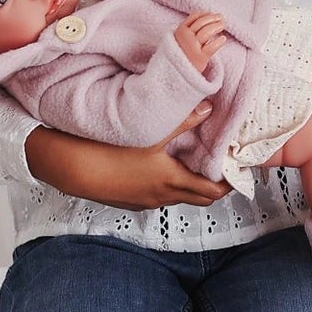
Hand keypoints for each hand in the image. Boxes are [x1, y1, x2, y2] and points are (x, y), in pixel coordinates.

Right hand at [24, 103, 225, 209]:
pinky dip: (168, 186)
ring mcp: (145, 202)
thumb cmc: (109, 151)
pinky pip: (158, 197)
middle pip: (199, 198)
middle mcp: (162, 196)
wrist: (72, 170)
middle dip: (214, 186)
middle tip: (222, 169)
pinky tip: (161, 170)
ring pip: (177, 197)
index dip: (229, 184)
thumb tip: (208, 108)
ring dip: (189, 185)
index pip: (212, 191)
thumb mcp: (151, 131)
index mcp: (171, 181)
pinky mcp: (130, 202)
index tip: (238, 173)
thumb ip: (182, 119)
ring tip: (193, 164)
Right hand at [174, 10, 229, 71]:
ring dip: (217, 26)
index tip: (213, 14)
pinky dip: (219, 41)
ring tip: (222, 25)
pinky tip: (223, 39)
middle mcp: (185, 37)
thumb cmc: (180, 55)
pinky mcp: (200, 58)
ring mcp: (192, 47)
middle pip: (202, 23)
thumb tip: (207, 18)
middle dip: (213, 18)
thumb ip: (189, 30)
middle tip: (221, 18)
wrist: (175, 73)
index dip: (205, 14)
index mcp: (180, 31)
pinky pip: (212, 46)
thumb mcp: (179, 39)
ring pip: (207, 32)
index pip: (194, 17)